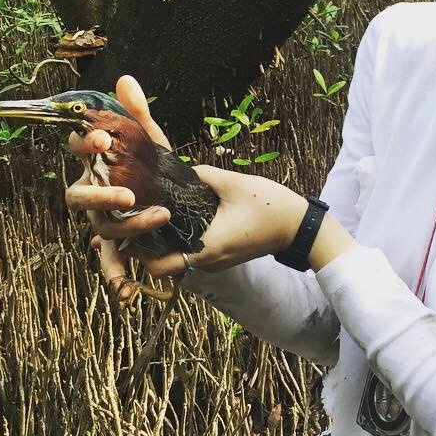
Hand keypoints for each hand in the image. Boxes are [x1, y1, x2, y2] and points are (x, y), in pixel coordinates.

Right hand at [64, 75, 175, 292]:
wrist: (177, 204)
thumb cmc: (154, 170)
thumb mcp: (153, 143)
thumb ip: (138, 115)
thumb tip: (125, 79)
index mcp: (96, 164)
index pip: (77, 150)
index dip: (84, 144)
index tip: (103, 138)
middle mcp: (91, 193)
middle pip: (77, 197)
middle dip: (99, 194)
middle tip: (126, 192)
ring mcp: (102, 221)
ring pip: (100, 227)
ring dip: (126, 225)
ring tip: (159, 216)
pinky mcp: (118, 244)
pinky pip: (110, 260)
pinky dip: (115, 272)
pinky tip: (123, 284)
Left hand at [135, 164, 307, 278]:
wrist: (299, 227)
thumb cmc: (270, 207)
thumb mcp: (233, 183)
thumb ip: (201, 174)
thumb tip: (179, 169)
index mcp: (204, 249)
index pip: (157, 266)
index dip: (140, 249)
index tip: (135, 224)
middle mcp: (206, 262)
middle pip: (161, 262)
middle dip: (147, 243)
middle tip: (138, 215)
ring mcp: (214, 262)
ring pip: (176, 258)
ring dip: (165, 241)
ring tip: (156, 211)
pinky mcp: (222, 256)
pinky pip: (191, 253)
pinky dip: (181, 240)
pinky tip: (179, 216)